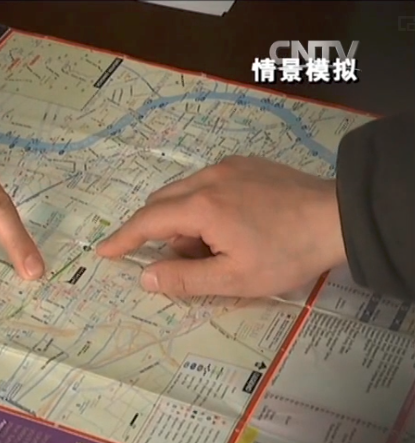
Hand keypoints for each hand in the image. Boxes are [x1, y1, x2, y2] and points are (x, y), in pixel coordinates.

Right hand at [97, 156, 346, 297]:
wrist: (339, 217)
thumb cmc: (286, 253)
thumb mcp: (234, 279)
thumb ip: (184, 279)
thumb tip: (145, 277)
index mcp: (201, 206)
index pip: (147, 221)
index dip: (122, 238)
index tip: (103, 251)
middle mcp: (206, 177)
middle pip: (161, 203)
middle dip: (159, 232)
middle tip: (183, 261)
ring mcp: (227, 166)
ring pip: (184, 193)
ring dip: (184, 221)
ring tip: (218, 247)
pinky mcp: (244, 163)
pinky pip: (206, 183)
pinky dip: (202, 205)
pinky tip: (232, 224)